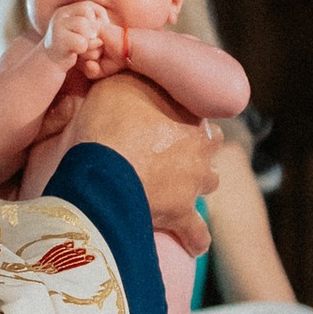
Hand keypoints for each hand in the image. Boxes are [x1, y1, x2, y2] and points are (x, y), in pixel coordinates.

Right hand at [42, 0, 116, 75]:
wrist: (50, 63)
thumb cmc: (70, 47)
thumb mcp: (80, 32)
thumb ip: (91, 24)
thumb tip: (108, 24)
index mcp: (66, 11)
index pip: (89, 6)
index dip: (98, 19)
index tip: (97, 32)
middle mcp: (61, 15)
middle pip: (88, 15)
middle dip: (94, 30)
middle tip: (91, 41)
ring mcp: (58, 27)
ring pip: (85, 26)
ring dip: (90, 41)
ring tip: (84, 48)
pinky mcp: (59, 41)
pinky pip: (81, 42)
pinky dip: (83, 49)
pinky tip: (76, 53)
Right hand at [75, 71, 216, 253]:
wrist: (104, 168)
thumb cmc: (108, 122)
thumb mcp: (117, 84)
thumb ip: (131, 77)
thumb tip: (130, 68)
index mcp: (190, 115)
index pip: (195, 110)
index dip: (179, 113)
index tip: (163, 117)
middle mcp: (200, 148)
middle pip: (208, 145)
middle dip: (195, 147)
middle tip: (170, 149)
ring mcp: (194, 183)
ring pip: (206, 183)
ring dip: (195, 184)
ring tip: (178, 189)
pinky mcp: (183, 215)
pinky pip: (197, 232)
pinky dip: (196, 238)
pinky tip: (194, 244)